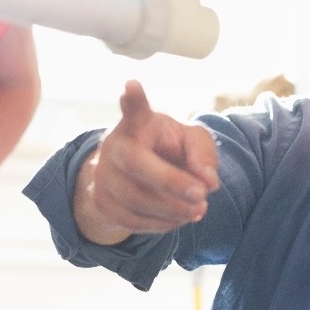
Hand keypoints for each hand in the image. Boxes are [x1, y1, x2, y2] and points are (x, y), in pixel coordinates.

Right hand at [75, 80, 219, 243]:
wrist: (137, 176)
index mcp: (138, 123)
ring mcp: (103, 174)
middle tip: (202, 195)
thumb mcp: (192, 142)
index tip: (131, 85)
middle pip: (137, 164)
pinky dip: (161, 224)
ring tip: (198, 209)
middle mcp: (115, 145)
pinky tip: (179, 218)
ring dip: (173, 209)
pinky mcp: (101, 202)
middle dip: (171, 182)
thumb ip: (203, 155)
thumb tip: (208, 182)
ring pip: (136, 199)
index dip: (133, 99)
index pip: (135, 109)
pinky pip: (132, 220)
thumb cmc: (169, 150)